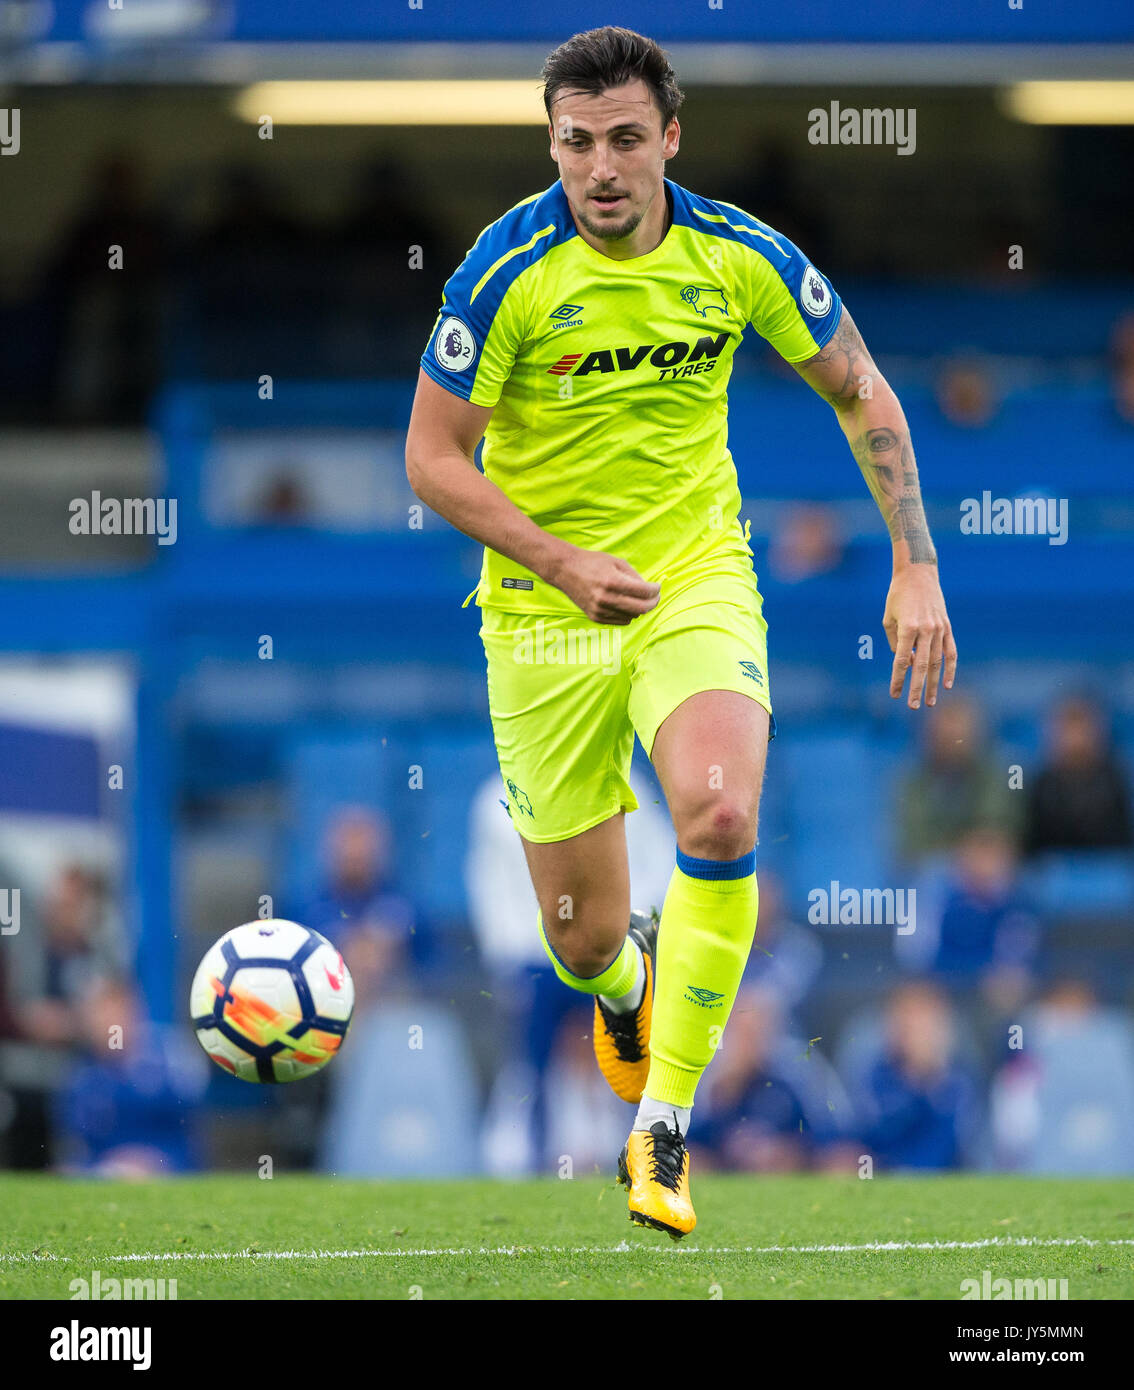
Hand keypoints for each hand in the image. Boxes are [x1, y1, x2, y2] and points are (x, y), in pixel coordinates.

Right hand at [547, 545, 660, 624]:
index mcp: (613, 582)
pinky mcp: (595, 617)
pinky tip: (625, 604)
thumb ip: (635, 576)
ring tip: (637, 598)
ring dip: (639, 608)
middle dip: (653, 603)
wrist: (565, 570)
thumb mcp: (616, 562)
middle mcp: (606, 599)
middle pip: (641, 609)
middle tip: (655, 597)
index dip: (655, 590)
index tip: (657, 587)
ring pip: (632, 616)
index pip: (644, 592)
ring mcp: (600, 610)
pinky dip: (628, 614)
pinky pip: (621, 621)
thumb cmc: (592, 563)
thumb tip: (650, 591)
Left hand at [883, 564, 957, 708]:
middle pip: (921, 666)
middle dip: (916, 688)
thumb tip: (906, 662)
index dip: (898, 679)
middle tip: (913, 706)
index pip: (902, 661)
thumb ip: (895, 642)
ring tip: (930, 702)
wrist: (918, 574)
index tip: (894, 694)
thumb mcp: (889, 618)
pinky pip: (951, 652)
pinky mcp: (947, 627)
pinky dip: (950, 669)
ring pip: (937, 662)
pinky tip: (946, 684)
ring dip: (933, 684)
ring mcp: (939, 629)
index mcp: (908, 628)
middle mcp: (925, 630)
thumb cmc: (897, 596)